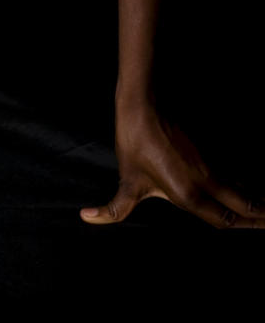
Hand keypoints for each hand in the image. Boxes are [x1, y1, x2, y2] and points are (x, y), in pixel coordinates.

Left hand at [80, 107, 263, 228]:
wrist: (142, 105)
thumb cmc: (133, 144)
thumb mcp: (125, 180)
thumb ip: (113, 208)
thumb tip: (86, 217)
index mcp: (186, 194)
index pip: (223, 220)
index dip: (244, 227)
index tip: (262, 228)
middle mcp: (204, 181)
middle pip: (241, 205)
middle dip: (259, 216)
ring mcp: (208, 164)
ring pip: (240, 187)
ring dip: (255, 200)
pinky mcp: (206, 150)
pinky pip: (233, 173)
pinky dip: (245, 184)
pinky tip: (250, 188)